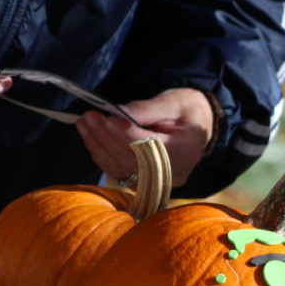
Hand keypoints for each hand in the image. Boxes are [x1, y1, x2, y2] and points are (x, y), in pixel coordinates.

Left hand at [75, 87, 213, 186]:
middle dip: (106, 139)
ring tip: (85, 124)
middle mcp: (175, 172)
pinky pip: (120, 172)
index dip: (126, 134)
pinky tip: (92, 138)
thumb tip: (116, 113)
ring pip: (123, 169)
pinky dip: (103, 156)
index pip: (151, 147)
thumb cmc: (187, 111)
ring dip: (99, 147)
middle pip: (133, 161)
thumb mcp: (172, 102)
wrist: (199, 127)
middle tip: (89, 117)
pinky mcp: (148, 182)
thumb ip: (146, 109)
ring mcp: (161, 181)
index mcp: (187, 149)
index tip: (107, 118)